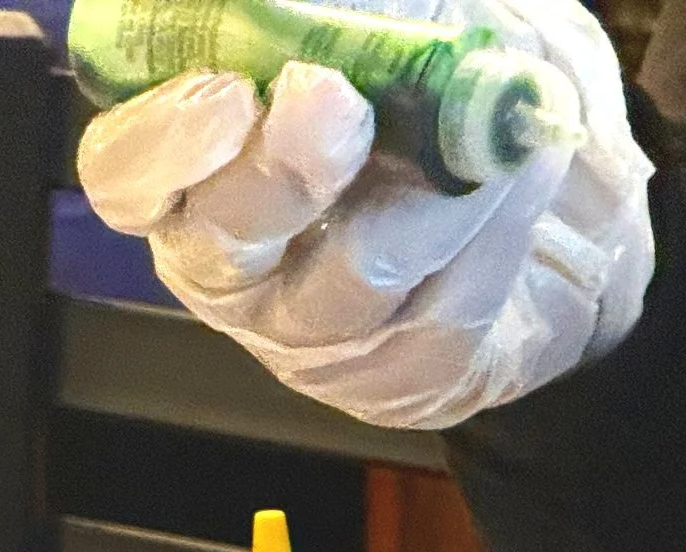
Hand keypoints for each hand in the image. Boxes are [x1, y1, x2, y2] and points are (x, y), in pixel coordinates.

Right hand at [75, 0, 652, 430]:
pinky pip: (446, 307)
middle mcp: (237, 266)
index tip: (228, 91)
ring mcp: (317, 336)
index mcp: (197, 168)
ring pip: (358, 272)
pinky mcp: (404, 379)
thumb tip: (304, 1)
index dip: (162, 142)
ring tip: (490, 120)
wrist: (559, 185)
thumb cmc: (439, 85)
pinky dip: (496, 225)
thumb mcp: (387, 16)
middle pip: (221, 240)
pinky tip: (523, 171)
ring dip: (433, 183)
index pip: (127, 176)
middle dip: (282, 168)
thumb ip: (339, 13)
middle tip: (338, 101)